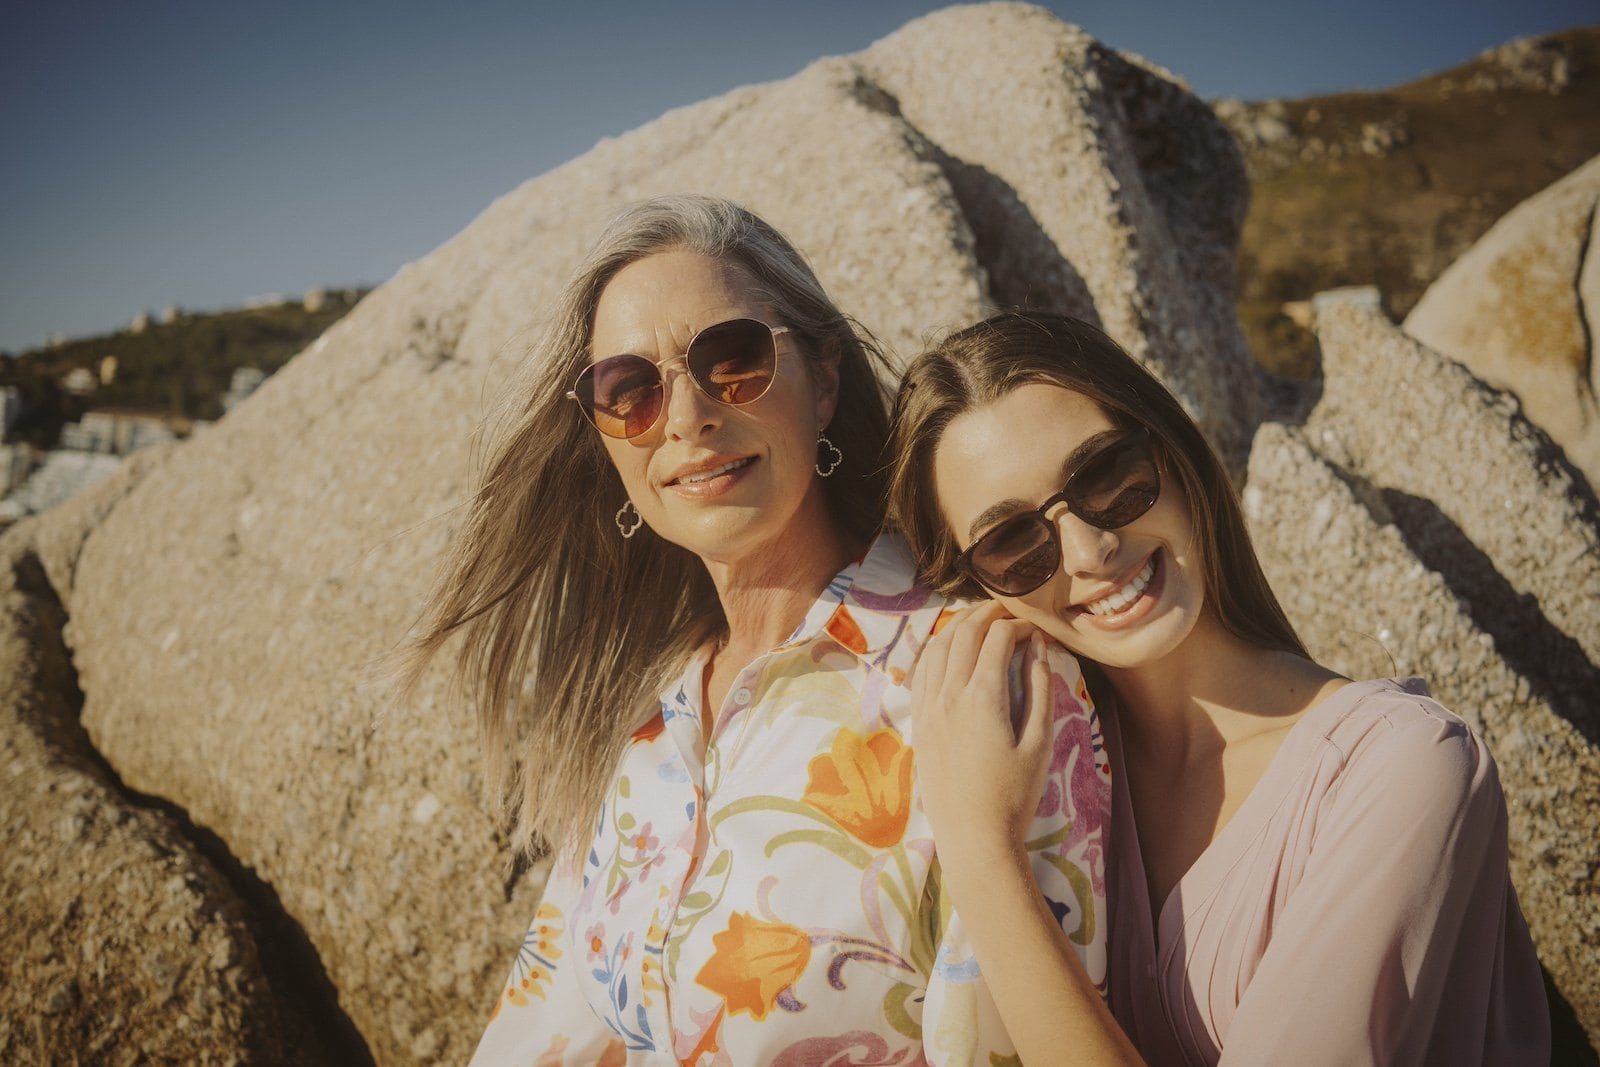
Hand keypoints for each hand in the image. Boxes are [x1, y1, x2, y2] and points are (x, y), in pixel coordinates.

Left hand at [911, 601, 1053, 860]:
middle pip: (964, 633)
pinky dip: (938, 649)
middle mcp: (948, 695)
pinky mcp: (919, 722)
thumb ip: (1040, 690)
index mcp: (982, 697)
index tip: (1036, 626)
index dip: (1018, 623)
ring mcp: (928, 708)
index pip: (997, 638)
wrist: (973, 838)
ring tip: (981, 620)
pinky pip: (921, 670)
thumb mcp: (1039, 743)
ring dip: (960, 626)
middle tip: (1009, 609)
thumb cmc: (1015, 796)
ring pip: (938, 646)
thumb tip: (1039, 649)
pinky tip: (950, 649)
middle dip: (987, 613)